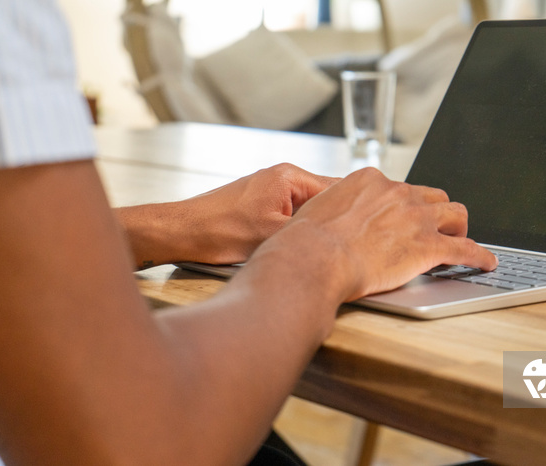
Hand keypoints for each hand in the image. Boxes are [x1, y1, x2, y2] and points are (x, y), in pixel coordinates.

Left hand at [117, 163, 337, 266]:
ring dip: (312, 227)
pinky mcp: (261, 203)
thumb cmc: (219, 231)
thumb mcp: (273, 235)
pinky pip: (290, 214)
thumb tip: (339, 235)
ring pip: (307, 209)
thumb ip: (310, 231)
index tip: (363, 232)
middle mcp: (282, 177)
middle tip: (344, 246)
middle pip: (324, 199)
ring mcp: (271, 189)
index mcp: (290, 177)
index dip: (351, 212)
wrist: (182, 232)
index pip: (337, 190)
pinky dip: (295, 229)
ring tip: (318, 248)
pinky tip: (294, 246)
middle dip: (332, 221)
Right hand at [266, 167, 497, 301]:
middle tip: (435, 228)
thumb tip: (328, 217)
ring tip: (462, 240)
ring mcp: (416, 218)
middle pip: (432, 197)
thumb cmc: (306, 241)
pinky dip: (479, 256)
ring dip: (459, 228)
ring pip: (455, 215)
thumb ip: (334, 208)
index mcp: (370, 181)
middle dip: (436, 213)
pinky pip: (465, 249)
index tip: (405, 216)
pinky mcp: (428, 247)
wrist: (314, 258)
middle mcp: (397, 193)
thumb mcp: (316, 210)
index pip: (400, 188)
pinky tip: (486, 262)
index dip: (406, 205)